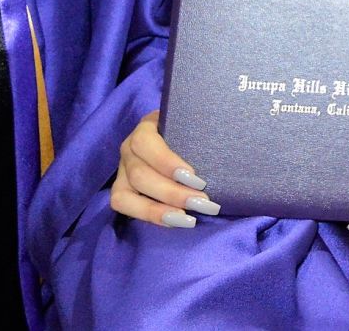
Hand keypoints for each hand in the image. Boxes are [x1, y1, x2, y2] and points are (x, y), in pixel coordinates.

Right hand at [110, 111, 220, 228]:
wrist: (181, 140)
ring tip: (189, 219)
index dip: (166, 163)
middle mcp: (128, 148)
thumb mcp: (193, 127)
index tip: (195, 177)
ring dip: (160, 209)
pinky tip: (174, 221)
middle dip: (172, 192)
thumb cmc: (190, 133)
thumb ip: (201, 134)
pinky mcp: (120, 190)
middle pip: (139, 174)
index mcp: (146, 127)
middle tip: (203, 202)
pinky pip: (124, 207)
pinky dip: (150, 216)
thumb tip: (228, 149)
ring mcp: (122, 171)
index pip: (145, 143)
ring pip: (126, 194)